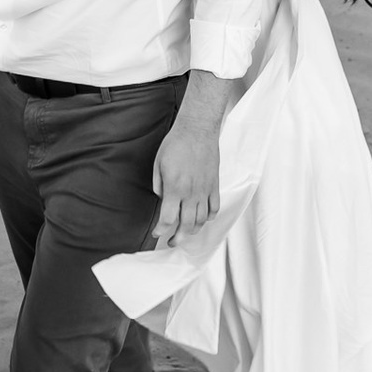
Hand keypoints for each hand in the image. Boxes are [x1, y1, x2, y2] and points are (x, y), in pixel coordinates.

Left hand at [149, 123, 219, 247]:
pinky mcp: (215, 185)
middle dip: (177, 238)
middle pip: (186, 225)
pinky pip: (215, 208)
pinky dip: (209, 218)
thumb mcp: (158, 164)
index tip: (157, 233)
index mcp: (175, 188)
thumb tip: (163, 200)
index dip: (161, 230)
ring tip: (186, 233)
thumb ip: (159, 186)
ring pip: (202, 220)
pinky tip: (203, 219)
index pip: (168, 219)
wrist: (197, 130)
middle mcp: (191, 193)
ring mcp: (205, 190)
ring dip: (193, 230)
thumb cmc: (175, 144)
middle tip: (171, 242)